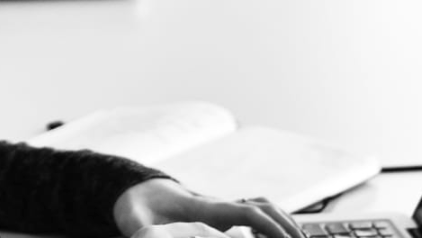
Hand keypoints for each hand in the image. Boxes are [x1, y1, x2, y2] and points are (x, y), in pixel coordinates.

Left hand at [114, 178, 305, 237]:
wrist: (137, 188)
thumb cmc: (137, 206)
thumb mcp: (135, 221)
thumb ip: (145, 232)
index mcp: (203, 206)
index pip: (246, 210)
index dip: (269, 226)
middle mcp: (217, 203)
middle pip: (263, 206)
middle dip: (286, 225)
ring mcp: (221, 205)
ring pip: (262, 205)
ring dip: (283, 221)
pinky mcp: (220, 212)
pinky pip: (254, 211)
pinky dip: (272, 220)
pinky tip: (279, 236)